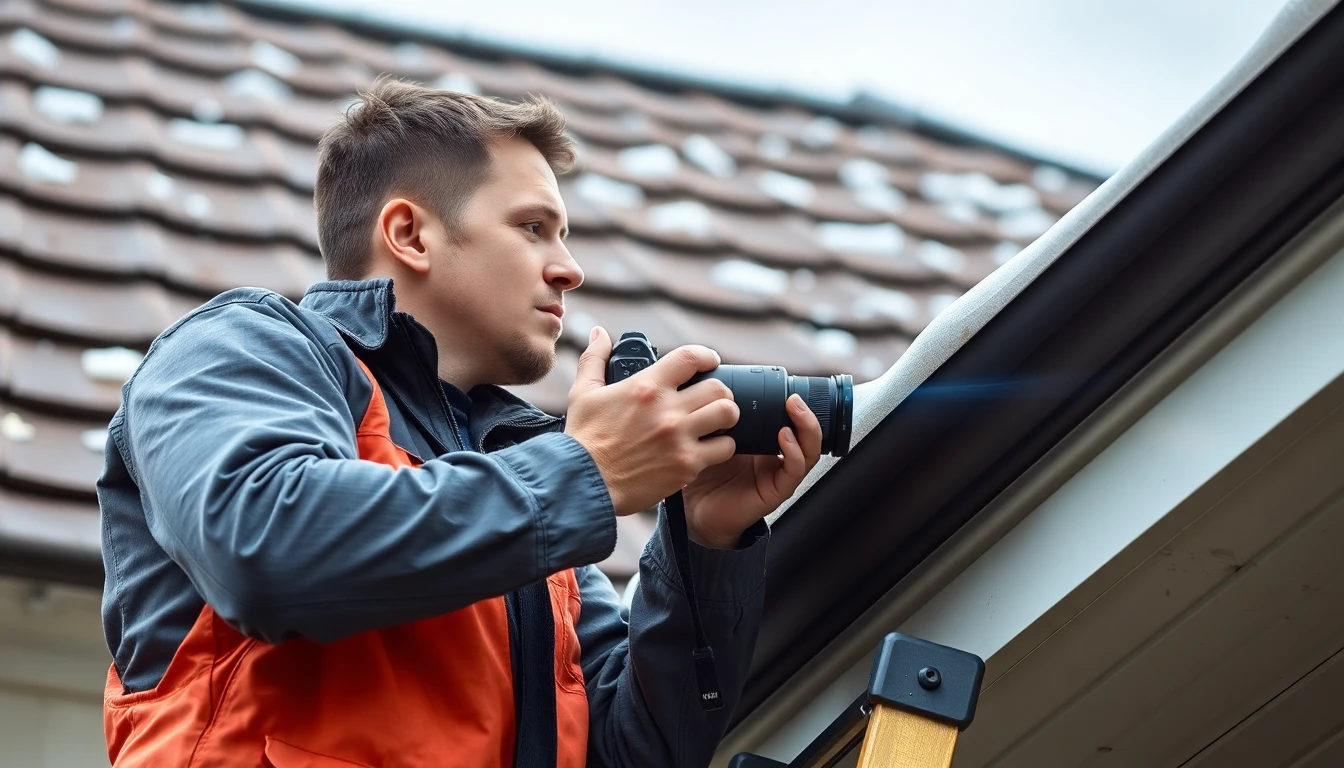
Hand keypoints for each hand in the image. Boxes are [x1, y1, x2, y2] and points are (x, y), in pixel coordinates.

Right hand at [565, 326, 738, 515]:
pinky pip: (724, 449)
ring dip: (726, 416)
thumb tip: (598, 333)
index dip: (707, 355)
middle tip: (713, 398)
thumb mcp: (584, 393)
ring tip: (717, 422)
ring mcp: (679, 438)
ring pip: (727, 414)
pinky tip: (710, 448)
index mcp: (646, 387)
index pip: (690, 357)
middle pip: (718, 387)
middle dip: (720, 390)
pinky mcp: (686, 465)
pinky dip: (722, 447)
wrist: (584, 483)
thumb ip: (595, 359)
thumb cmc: (583, 439)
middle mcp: (667, 409)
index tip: (710, 361)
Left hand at [680, 394, 822, 547]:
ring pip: (810, 449)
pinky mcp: (777, 491)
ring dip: (806, 427)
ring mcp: (780, 473)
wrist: (695, 510)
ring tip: (793, 410)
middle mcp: (777, 456)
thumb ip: (716, 414)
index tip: (783, 384)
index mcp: (764, 441)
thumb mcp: (710, 436)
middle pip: (807, 431)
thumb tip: (712, 382)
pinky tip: (783, 437)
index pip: (790, 419)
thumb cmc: (703, 473)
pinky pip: (795, 470)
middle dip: (805, 411)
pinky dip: (794, 452)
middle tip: (792, 396)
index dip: (793, 402)